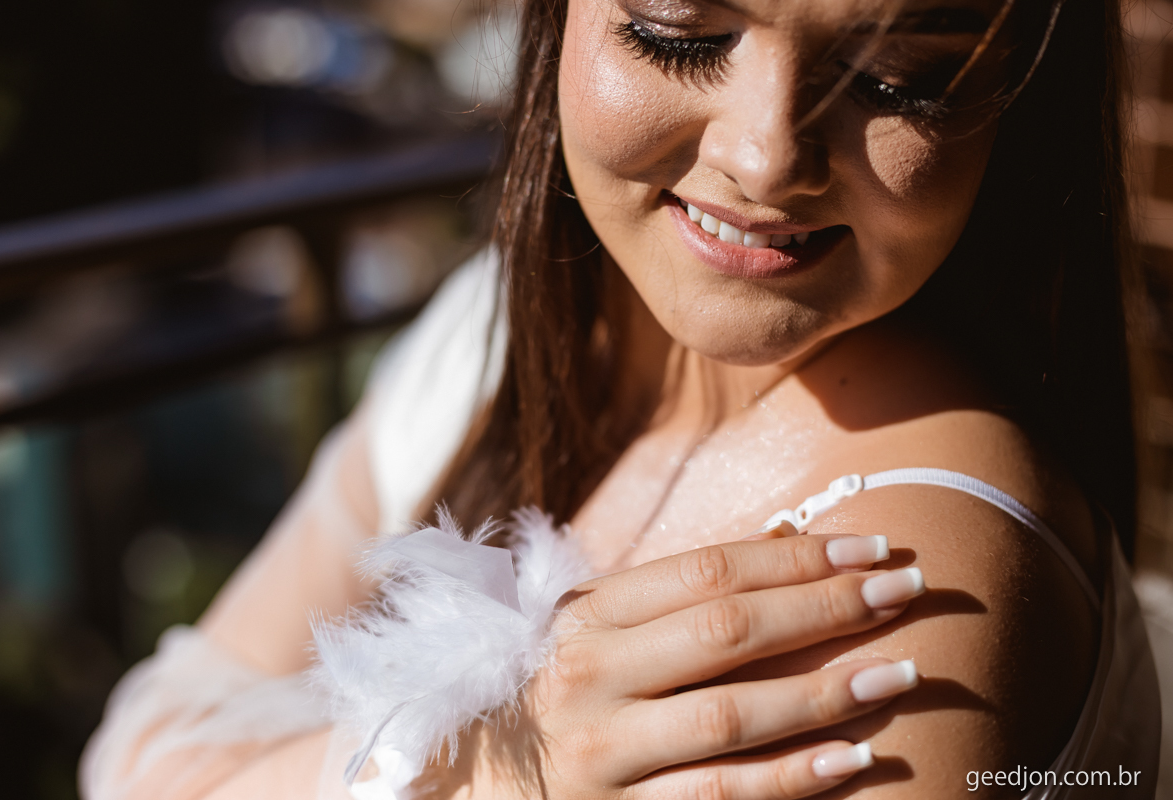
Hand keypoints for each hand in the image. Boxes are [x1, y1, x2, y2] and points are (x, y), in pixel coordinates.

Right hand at [465, 532, 923, 798]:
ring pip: (731, 716)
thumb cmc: (546, 691)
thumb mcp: (587, 629)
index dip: (797, 556)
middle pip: (727, 631)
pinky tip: (853, 759)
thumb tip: (787, 540)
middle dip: (826, 607)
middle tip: (905, 588)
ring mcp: (602, 751)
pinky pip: (718, 796)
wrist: (469, 784)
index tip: (871, 543)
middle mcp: (590, 675)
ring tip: (902, 673)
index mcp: (585, 616)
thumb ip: (670, 593)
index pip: (708, 571)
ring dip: (825, 692)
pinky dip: (790, 778)